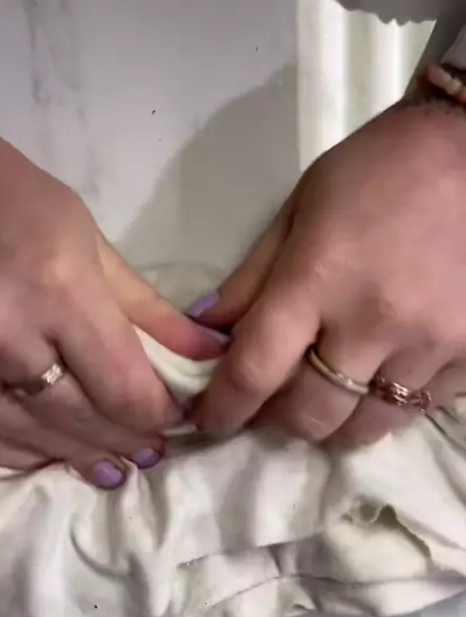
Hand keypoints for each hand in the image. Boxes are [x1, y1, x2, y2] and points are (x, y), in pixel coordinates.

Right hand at [0, 129, 221, 485]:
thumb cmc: (15, 204)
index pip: (124, 387)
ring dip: (80, 455)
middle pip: (83, 419)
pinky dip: (28, 453)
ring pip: (36, 438)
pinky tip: (54, 456)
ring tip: (113, 465)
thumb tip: (206, 356)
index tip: (176, 416)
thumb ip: (148, 310)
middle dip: (125, 439)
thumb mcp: (89, 244)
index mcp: (57, 291)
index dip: (158, 414)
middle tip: (150, 450)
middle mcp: (7, 336)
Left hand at [193, 102, 465, 445]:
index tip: (213, 421)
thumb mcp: (300, 210)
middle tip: (278, 398)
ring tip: (334, 387)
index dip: (224, 409)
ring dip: (338, 419)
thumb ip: (251, 279)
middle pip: (310, 416)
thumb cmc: (380, 171)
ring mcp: (430, 345)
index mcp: (319, 277)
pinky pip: (417, 409)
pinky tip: (385, 369)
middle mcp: (374, 322)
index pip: (254, 371)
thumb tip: (206, 335)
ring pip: (366, 427)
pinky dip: (389, 402)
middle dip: (282, 419)